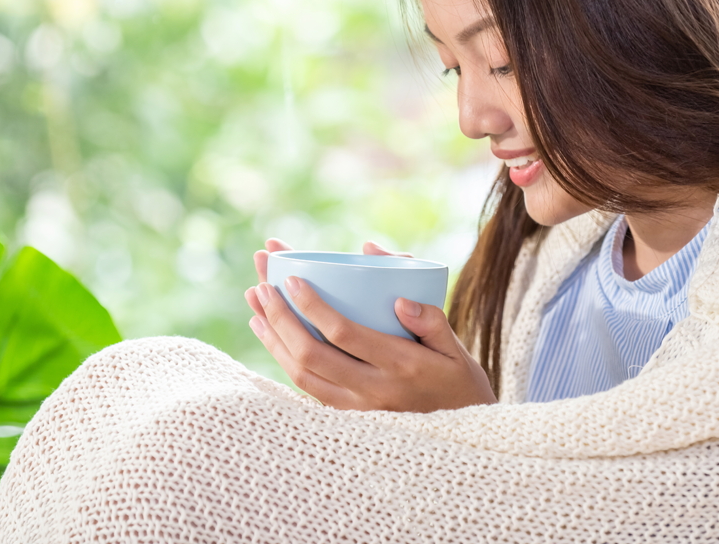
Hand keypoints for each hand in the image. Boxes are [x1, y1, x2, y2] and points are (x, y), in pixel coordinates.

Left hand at [245, 239, 496, 411]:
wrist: (463, 440)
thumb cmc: (460, 385)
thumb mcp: (456, 350)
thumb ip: (431, 319)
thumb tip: (398, 295)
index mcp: (400, 366)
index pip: (344, 334)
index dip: (312, 306)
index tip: (291, 278)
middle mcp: (373, 391)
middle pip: (311, 354)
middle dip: (280, 317)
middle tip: (262, 285)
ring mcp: (357, 410)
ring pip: (302, 375)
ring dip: (273, 339)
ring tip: (255, 306)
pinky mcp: (348, 420)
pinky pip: (307, 391)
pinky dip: (284, 361)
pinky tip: (273, 337)